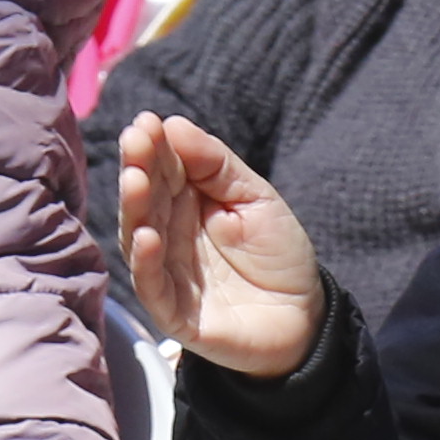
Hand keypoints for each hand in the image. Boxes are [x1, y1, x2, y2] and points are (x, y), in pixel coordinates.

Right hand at [115, 111, 328, 376]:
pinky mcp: (172, 310)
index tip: (146, 122)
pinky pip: (151, 285)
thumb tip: (173, 124)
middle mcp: (169, 233)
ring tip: (135, 178)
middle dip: (139, 167)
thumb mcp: (256, 198)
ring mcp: (168, 270)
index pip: (164, 169)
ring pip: (139, 236)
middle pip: (147, 197)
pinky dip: (145, 262)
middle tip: (135, 140)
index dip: (154, 146)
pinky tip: (145, 236)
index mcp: (188, 202)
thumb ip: (216, 165)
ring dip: (135, 207)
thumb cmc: (278, 254)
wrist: (304, 318)